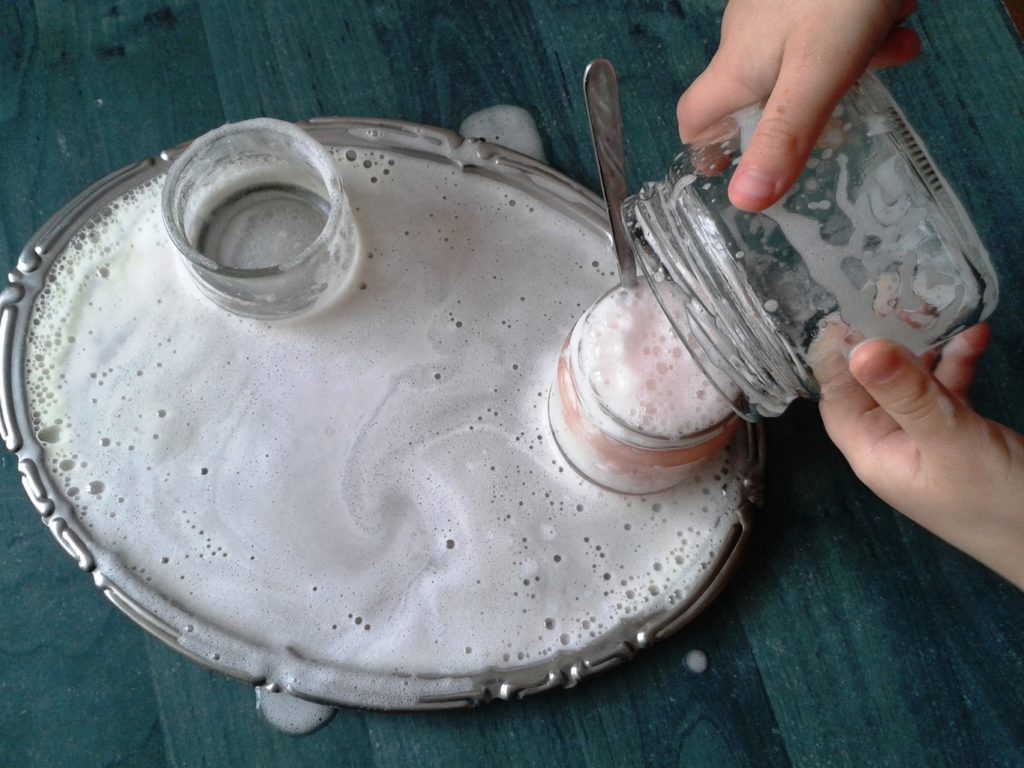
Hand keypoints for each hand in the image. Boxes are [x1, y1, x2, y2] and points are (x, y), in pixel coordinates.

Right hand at [677, 0, 919, 210]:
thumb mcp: (816, 74)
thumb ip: (786, 137)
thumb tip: (746, 203)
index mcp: (735, 68)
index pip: (693, 120)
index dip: (709, 150)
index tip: (743, 168)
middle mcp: (747, 41)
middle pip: (758, 97)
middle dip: (805, 112)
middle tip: (845, 112)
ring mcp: (778, 14)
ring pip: (804, 64)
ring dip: (849, 69)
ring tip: (889, 54)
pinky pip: (828, 31)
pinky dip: (862, 36)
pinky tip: (896, 24)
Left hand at [818, 325, 1023, 589]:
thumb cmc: (999, 500)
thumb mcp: (948, 439)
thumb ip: (906, 394)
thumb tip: (859, 348)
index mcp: (872, 452)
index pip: (836, 396)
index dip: (837, 356)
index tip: (845, 307)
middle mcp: (892, 444)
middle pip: (871, 384)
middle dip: (883, 343)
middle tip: (896, 295)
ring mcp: (928, 440)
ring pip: (913, 383)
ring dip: (925, 348)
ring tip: (937, 308)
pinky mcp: (963, 437)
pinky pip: (950, 392)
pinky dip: (959, 364)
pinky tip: (978, 335)